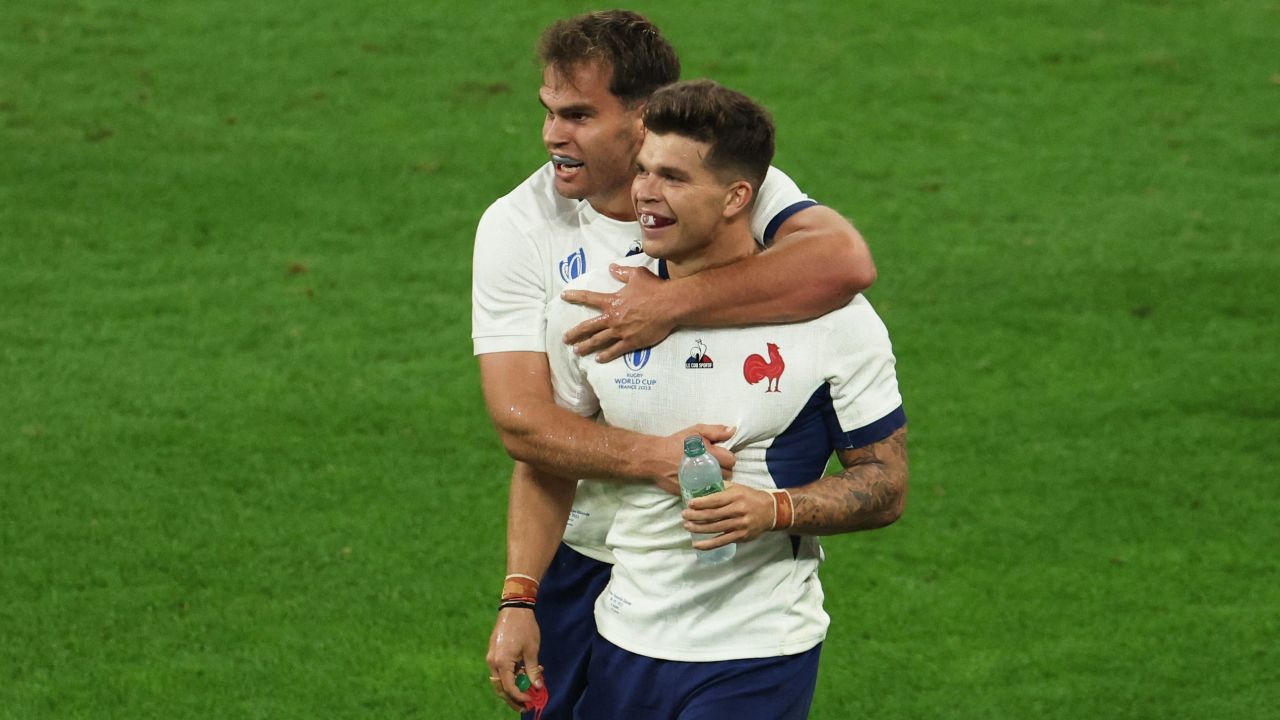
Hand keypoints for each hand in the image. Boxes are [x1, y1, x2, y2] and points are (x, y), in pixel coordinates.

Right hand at [485, 608, 542, 711]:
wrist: (514, 608)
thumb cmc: (525, 628)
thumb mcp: (532, 651)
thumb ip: (533, 670)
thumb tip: (537, 687)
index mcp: (502, 663)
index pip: (509, 688)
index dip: (520, 697)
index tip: (530, 701)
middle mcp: (493, 662)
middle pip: (500, 688)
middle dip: (512, 698)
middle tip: (524, 706)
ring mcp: (491, 657)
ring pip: (499, 680)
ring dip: (511, 688)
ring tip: (526, 691)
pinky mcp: (494, 653)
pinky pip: (499, 671)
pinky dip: (509, 676)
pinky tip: (522, 674)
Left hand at [561, 264, 675, 362]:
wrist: (670, 305)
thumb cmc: (654, 288)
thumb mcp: (637, 274)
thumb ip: (622, 272)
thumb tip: (611, 268)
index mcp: (612, 301)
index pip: (588, 298)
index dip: (575, 296)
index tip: (563, 296)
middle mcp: (612, 318)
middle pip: (588, 327)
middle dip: (575, 333)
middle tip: (565, 338)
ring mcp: (620, 332)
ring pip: (598, 341)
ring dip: (586, 346)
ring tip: (577, 351)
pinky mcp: (631, 342)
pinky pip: (615, 351)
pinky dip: (606, 356)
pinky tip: (598, 359)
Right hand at [648, 424, 735, 494]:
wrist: (655, 457)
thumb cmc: (676, 443)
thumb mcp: (696, 431)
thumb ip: (716, 431)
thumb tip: (732, 431)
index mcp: (710, 454)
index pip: (731, 460)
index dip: (727, 457)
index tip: (719, 456)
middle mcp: (706, 470)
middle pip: (728, 475)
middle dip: (722, 469)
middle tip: (712, 465)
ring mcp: (699, 483)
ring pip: (718, 486)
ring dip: (715, 480)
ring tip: (707, 474)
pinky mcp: (691, 492)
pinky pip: (706, 494)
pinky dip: (705, 489)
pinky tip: (700, 482)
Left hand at [682, 481, 775, 548]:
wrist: (771, 511)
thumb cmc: (750, 497)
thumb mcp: (738, 488)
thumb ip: (721, 487)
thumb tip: (702, 486)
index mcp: (736, 496)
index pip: (715, 500)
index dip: (701, 503)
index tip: (689, 504)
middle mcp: (738, 510)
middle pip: (712, 515)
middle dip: (695, 516)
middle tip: (684, 515)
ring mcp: (740, 524)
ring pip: (715, 528)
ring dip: (698, 528)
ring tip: (687, 526)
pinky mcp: (741, 536)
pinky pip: (722, 541)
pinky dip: (708, 544)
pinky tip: (697, 544)